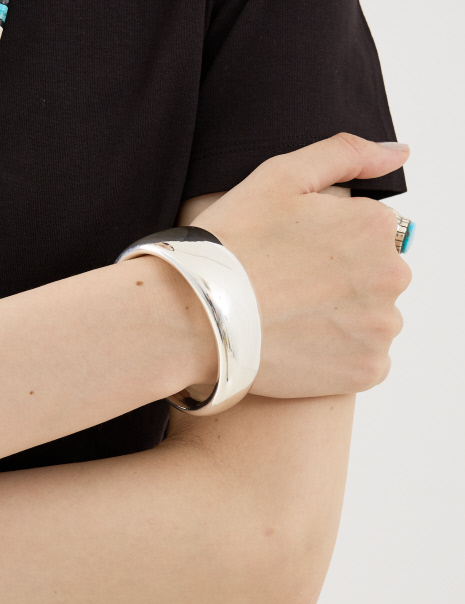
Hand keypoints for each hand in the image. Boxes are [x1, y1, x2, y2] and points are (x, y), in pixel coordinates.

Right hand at [190, 133, 411, 398]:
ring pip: (371, 319)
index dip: (328, 243)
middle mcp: (391, 276)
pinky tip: (303, 344)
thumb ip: (346, 154)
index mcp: (375, 226)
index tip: (293, 254)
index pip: (369, 233)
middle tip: (290, 287)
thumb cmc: (234, 242)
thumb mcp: (282, 176)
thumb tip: (398, 153)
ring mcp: (380, 328)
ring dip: (343, 319)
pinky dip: (341, 355)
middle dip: (342, 280)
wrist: (199, 315)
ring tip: (293, 317)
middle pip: (375, 276)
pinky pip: (365, 359)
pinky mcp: (366, 370)